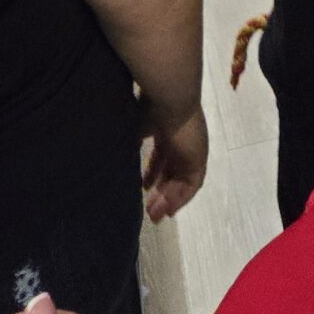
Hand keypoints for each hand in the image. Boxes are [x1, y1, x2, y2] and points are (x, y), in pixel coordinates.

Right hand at [141, 99, 208, 222]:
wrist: (170, 99)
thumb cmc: (149, 109)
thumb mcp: (134, 128)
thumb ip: (130, 143)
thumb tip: (114, 159)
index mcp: (167, 129)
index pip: (162, 155)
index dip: (153, 172)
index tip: (144, 187)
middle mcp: (182, 140)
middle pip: (172, 170)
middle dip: (160, 189)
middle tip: (148, 207)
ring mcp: (192, 149)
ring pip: (182, 179)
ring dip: (169, 198)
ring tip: (154, 215)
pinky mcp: (199, 159)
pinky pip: (192, 184)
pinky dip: (181, 198)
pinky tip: (169, 210)